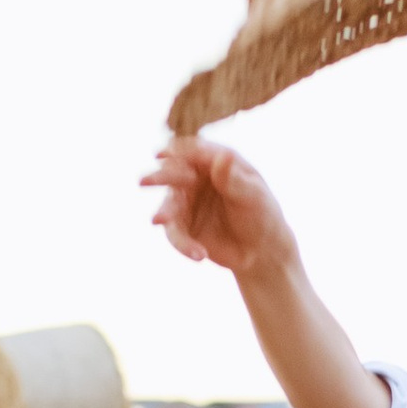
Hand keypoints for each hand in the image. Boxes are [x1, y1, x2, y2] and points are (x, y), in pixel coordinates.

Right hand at [145, 137, 292, 278]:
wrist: (263, 250)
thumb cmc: (262, 213)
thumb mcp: (253, 195)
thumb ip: (234, 178)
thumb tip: (222, 157)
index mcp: (215, 162)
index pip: (194, 152)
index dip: (178, 152)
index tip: (164, 154)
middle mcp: (196, 179)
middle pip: (173, 174)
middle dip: (159, 177)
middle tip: (144, 182)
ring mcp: (187, 203)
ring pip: (169, 206)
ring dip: (164, 214)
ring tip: (159, 220)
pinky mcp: (183, 228)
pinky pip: (175, 234)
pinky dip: (183, 244)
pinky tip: (199, 255)